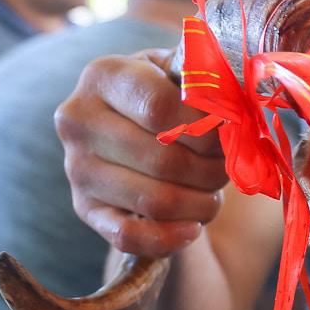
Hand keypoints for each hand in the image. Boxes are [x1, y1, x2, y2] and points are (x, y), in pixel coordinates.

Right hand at [55, 49, 227, 256]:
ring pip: (156, 201)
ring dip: (200, 203)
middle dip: (211, 169)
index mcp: (104, 75)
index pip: (161, 109)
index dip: (207, 127)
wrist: (135, 127)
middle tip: (227, 166)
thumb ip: (207, 80)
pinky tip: (193, 227)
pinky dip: (170, 237)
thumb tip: (231, 103)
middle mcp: (79, 121)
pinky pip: (129, 236)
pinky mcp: (84, 208)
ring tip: (214, 190)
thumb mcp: (181, 71)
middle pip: (164, 160)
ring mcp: (77, 168)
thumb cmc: (168, 94)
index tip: (231, 132)